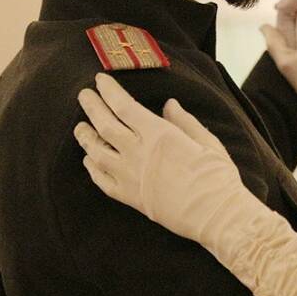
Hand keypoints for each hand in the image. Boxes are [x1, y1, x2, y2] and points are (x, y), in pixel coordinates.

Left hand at [75, 74, 253, 243]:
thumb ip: (184, 121)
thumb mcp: (206, 140)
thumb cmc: (217, 176)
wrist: (215, 214)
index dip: (109, 91)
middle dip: (92, 107)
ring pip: (97, 152)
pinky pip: (102, 181)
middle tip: (83, 95)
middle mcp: (138, 152)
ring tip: (80, 127)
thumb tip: (169, 104)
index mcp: (159, 134)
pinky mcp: (130, 197)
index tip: (99, 80)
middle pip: (105, 125)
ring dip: (85, 137)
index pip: (124, 106)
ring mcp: (131, 176)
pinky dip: (92, 169)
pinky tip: (89, 160)